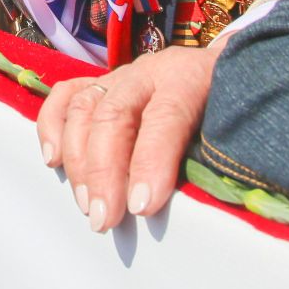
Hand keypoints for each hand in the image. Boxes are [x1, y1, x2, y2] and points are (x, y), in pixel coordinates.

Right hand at [37, 39, 218, 231]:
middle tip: (105, 219)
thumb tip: (200, 204)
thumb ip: (216, 154)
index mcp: (192, 78)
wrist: (226, 69)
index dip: (151, 161)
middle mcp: (150, 73)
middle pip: (115, 114)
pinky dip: (51, 127)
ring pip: (85, 107)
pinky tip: (53, 162)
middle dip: (105, 172)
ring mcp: (121, 76)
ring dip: (79, 161)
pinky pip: (65, 96)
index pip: (166, 116)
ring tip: (87, 205)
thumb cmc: (232, 109)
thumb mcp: (236, 127)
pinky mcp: (100, 84)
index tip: (142, 207)